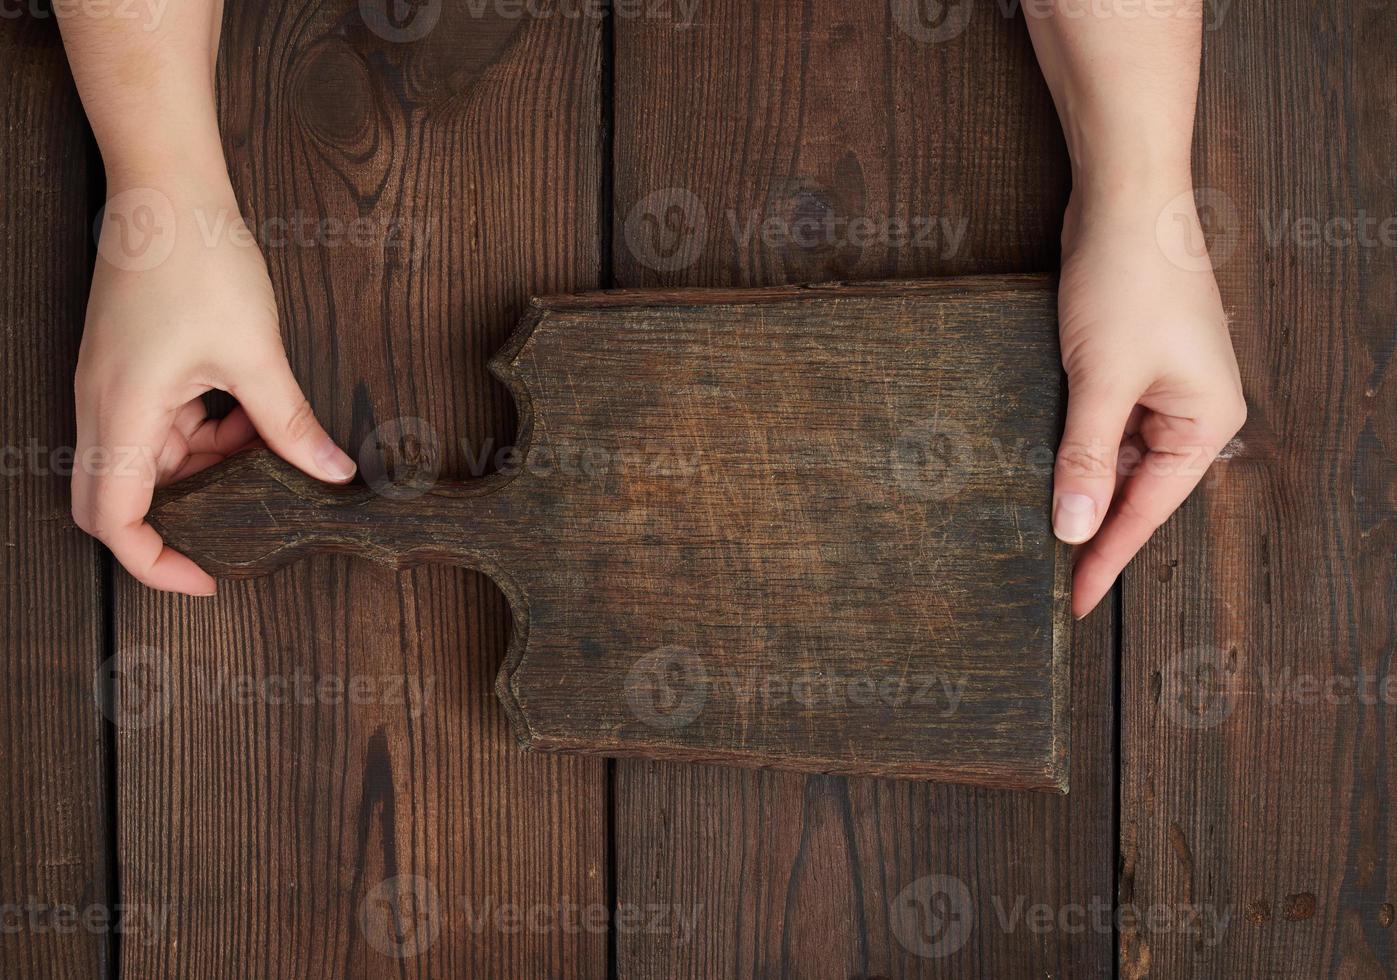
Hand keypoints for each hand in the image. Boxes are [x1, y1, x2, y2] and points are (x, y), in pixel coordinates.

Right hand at [72, 181, 355, 594]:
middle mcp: (102, 405)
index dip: (153, 564)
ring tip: (267, 442)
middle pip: (125, 494)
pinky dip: (208, 430)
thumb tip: (331, 472)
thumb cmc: (199, 259)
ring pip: (154, 458)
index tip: (206, 580)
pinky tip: (251, 411)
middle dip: (190, 512)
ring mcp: (112, 385)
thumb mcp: (257, 354)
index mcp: (119, 412)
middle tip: (249, 513)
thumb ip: (291, 423)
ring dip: (210, 463)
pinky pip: (163, 423)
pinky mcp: (130, 366)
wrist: (168, 185)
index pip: (110, 519)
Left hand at [1053, 184, 1246, 618]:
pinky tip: (1038, 465)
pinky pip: (1100, 421)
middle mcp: (1192, 408)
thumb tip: (1072, 526)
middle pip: (1134, 487)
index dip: (1107, 557)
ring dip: (1076, 480)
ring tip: (1032, 525)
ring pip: (1113, 455)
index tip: (1076, 601)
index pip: (1149, 510)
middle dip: (1090, 523)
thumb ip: (1085, 457)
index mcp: (1205, 420)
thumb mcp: (1101, 380)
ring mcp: (1161, 385)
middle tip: (1045, 574)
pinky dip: (1072, 442)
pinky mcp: (1130, 362)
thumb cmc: (1128, 280)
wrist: (1123, 197)